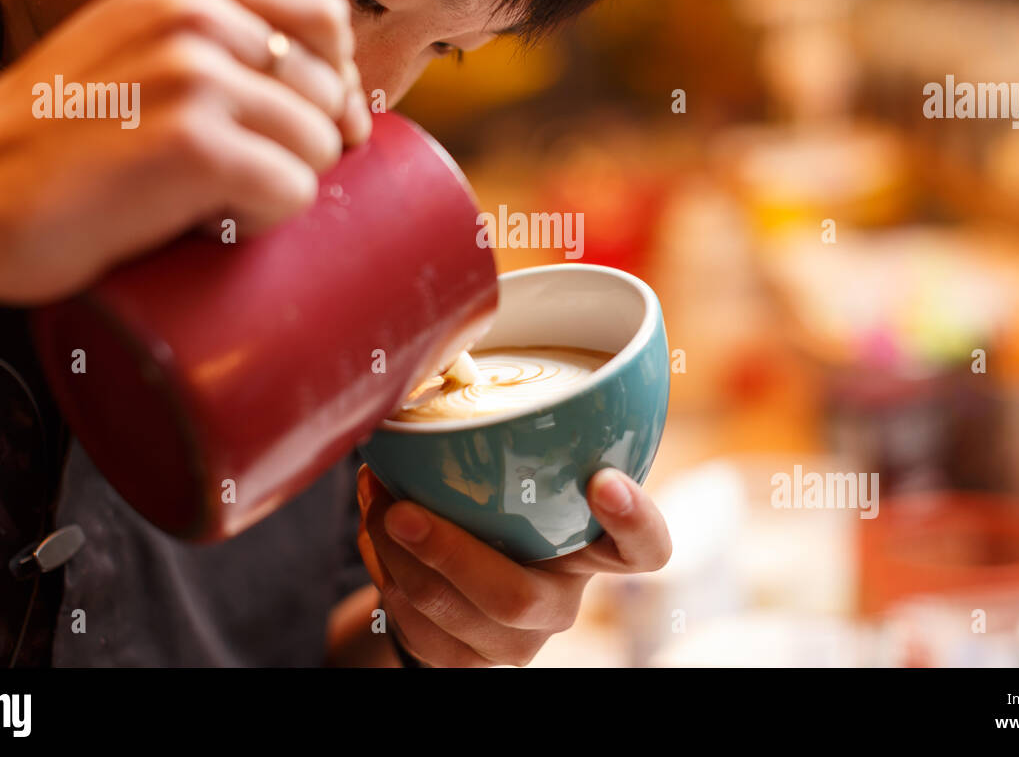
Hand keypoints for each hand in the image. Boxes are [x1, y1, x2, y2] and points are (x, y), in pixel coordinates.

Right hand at [0, 0, 370, 325]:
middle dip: (304, 144)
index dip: (337, 78)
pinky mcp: (195, 147)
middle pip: (330, 88)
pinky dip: (263, 220)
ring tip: (215, 199)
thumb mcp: (134, 48)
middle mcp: (196, 17)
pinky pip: (294, 191)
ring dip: (282, 185)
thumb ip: (220, 47)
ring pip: (320, 144)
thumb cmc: (54, 136)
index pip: (325, 17)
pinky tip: (210, 221)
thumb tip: (341, 101)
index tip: (315, 124)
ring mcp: (195, 78)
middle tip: (242, 176)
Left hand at [355, 464, 671, 666]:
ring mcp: (511, 641)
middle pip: (518, 599)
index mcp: (593, 548)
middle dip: (450, 553)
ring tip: (374, 501)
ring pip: (450, 614)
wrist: (457, 583)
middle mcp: (561, 602)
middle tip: (404, 510)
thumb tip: (448, 356)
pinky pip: (414, 623)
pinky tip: (373, 529)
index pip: (644, 548)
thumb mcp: (516, 472)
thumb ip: (514, 435)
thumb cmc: (498, 506)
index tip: (603, 480)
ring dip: (396, 555)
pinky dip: (383, 570)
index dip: (634, 520)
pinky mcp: (463, 661)